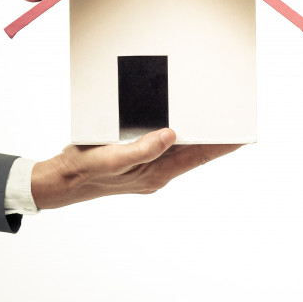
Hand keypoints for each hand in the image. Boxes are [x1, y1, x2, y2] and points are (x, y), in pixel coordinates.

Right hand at [30, 129, 241, 209]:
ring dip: (195, 136)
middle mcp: (156, 173)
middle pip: (194, 153)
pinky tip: (176, 124)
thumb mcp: (111, 158)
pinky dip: (175, 135)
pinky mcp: (136, 162)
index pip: (198, 157)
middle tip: (232, 120)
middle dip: (213, 138)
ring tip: (214, 120)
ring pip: (180, 150)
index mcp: (156, 173)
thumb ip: (141, 149)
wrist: (59, 182)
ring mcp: (147, 169)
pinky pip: (162, 147)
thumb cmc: (83, 169)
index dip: (221, 146)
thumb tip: (170, 135)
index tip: (242, 135)